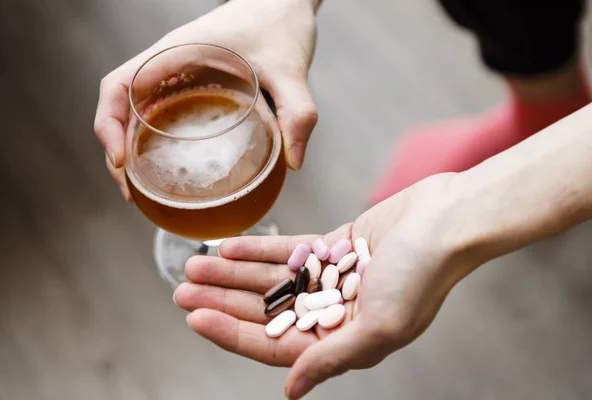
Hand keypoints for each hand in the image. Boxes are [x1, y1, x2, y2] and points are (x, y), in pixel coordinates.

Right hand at [94, 0, 318, 199]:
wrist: (285, 3)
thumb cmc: (279, 23)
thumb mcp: (290, 69)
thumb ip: (296, 112)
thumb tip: (293, 162)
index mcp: (176, 52)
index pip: (119, 86)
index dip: (109, 125)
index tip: (120, 161)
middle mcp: (169, 64)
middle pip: (121, 108)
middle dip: (117, 150)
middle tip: (133, 191)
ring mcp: (179, 75)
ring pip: (138, 113)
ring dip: (134, 149)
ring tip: (146, 189)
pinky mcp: (194, 84)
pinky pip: (163, 113)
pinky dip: (157, 141)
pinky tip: (172, 166)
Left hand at [173, 173, 480, 398]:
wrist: (447, 221)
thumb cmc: (422, 276)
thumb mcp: (379, 327)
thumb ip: (332, 358)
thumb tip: (292, 391)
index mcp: (344, 341)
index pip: (276, 344)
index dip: (232, 333)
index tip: (195, 317)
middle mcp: (334, 313)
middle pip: (266, 310)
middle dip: (223, 300)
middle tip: (181, 288)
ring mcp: (332, 278)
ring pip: (271, 278)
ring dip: (233, 273)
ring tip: (194, 264)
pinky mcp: (334, 246)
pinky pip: (289, 250)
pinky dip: (259, 249)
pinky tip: (229, 247)